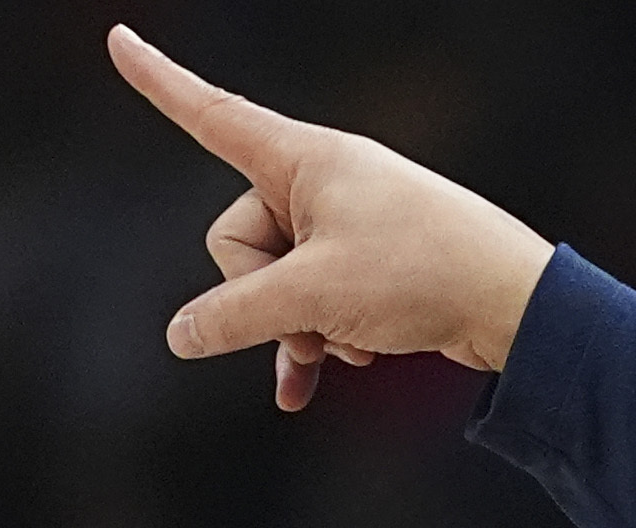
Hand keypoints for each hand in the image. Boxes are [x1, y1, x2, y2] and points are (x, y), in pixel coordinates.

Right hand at [106, 23, 555, 410]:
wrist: (517, 306)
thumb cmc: (421, 275)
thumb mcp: (312, 297)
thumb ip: (236, 315)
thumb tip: (182, 335)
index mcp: (303, 159)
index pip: (209, 114)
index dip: (159, 81)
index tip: (117, 38)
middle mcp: (324, 182)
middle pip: (238, 238)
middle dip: (265, 294)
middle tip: (315, 320)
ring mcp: (349, 226)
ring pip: (280, 282)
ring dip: (302, 326)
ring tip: (348, 347)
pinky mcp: (375, 268)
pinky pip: (319, 302)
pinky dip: (323, 339)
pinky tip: (327, 381)